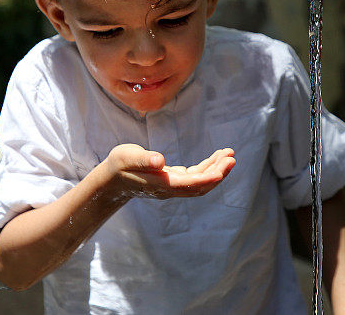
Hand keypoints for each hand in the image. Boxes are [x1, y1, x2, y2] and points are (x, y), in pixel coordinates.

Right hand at [104, 144, 235, 199]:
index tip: (223, 168)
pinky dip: (207, 168)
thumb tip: (160, 161)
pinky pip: (195, 176)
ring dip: (216, 170)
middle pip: (200, 185)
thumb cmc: (119, 165)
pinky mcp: (174, 180)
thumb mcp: (127, 157)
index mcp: (162, 184)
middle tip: (232, 157)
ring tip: (229, 154)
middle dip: (218, 172)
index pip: (190, 184)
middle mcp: (170, 188)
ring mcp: (173, 186)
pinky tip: (216, 158)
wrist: (112, 179)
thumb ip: (144, 159)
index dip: (208, 177)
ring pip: (200, 182)